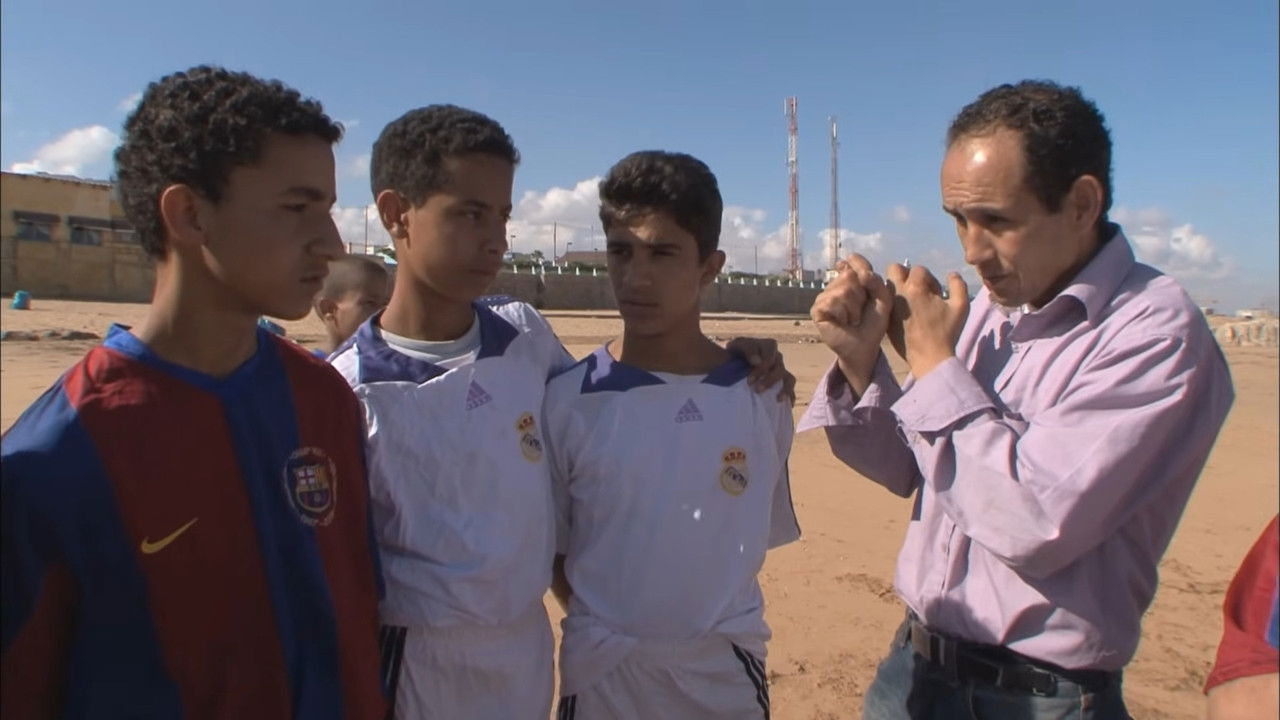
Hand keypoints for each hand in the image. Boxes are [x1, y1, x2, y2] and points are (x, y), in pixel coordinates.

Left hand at [726, 336, 796, 404]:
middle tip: (757, 390)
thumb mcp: (737, 346)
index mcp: (769, 346)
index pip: (769, 358)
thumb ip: (747, 350)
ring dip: (785, 389)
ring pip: (789, 379)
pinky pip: (790, 389)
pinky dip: (790, 396)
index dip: (761, 370)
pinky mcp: (782, 381)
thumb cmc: (737, 351)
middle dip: (769, 381)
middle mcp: (778, 357)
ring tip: (778, 400)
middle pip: (779, 369)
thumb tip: (757, 361)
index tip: (749, 381)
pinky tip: (787, 406)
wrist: (736, 358)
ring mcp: (781, 369)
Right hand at [809, 254, 893, 394]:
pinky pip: (832, 301)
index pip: (854, 261)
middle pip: (850, 276)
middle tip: (860, 311)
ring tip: (852, 319)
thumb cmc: (873, 324)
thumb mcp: (883, 299)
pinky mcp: (817, 309)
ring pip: (842, 290)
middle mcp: (835, 285)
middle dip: (861, 296)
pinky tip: (842, 322)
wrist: (865, 346)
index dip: (865, 273)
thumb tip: (851, 270)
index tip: (869, 291)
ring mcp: (824, 297)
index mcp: (851, 279)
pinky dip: (842, 314)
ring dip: (853, 308)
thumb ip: (875, 280)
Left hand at [884, 263, 968, 377]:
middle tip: (917, 290)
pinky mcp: (885, 318)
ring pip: (887, 284)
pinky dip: (892, 301)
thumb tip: (951, 274)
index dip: (930, 280)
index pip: (919, 270)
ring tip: (910, 301)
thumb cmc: (946, 332)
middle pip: (895, 269)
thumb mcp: (961, 306)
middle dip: (906, 275)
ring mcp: (889, 306)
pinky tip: (904, 313)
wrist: (929, 357)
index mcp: (915, 288)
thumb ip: (958, 284)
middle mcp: (897, 293)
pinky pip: (884, 301)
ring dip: (897, 287)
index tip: (935, 294)